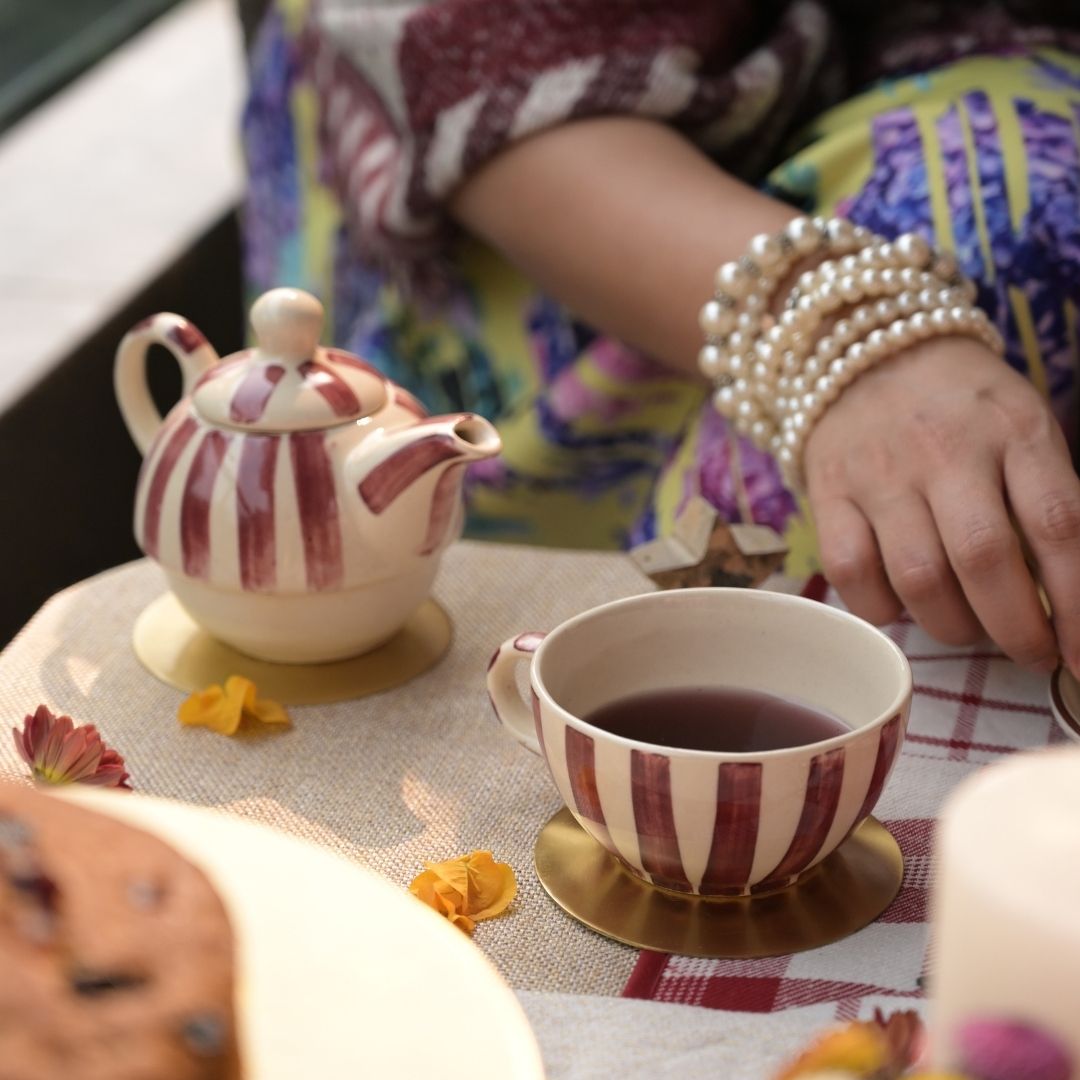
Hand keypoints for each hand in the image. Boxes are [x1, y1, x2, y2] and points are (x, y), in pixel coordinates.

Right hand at [804, 335, 1079, 675]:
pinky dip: (882, 608)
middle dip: (1016, 630)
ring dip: (953, 627)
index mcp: (1014, 429)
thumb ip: (1044, 500)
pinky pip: (852, 572)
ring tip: (968, 628)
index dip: (1077, 605)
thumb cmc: (962, 406)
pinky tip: (901, 605)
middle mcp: (946, 449)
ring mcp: (881, 472)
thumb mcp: (1022, 429)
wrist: (868, 352)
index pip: (1058, 527)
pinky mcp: (829, 491)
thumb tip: (1064, 598)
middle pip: (985, 560)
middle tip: (1031, 653)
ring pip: (919, 578)